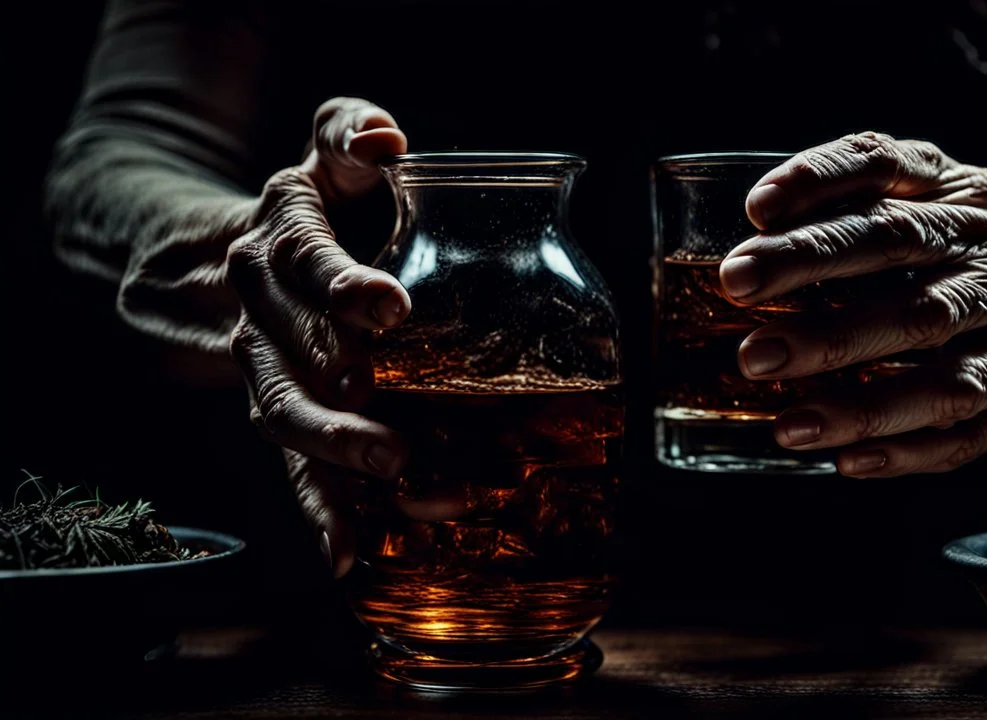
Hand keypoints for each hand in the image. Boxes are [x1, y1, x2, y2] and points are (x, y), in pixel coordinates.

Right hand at [226, 97, 409, 576]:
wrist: (215, 254)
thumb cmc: (306, 200)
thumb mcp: (324, 153)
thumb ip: (351, 131)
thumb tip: (387, 136)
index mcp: (279, 239)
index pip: (307, 260)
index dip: (343, 283)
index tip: (391, 306)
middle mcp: (261, 309)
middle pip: (288, 366)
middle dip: (341, 410)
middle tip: (396, 446)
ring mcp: (264, 367)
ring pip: (285, 422)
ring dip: (334, 465)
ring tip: (392, 490)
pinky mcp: (281, 408)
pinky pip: (294, 464)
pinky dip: (320, 508)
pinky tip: (349, 554)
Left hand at [723, 132, 986, 476]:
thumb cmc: (947, 261)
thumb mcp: (908, 213)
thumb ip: (834, 221)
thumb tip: (743, 252)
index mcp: (955, 188)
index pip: (884, 161)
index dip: (820, 178)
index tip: (757, 208)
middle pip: (900, 244)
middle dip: (812, 265)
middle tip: (736, 290)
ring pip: (941, 356)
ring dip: (862, 397)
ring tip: (787, 420)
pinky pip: (969, 429)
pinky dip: (905, 449)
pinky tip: (847, 460)